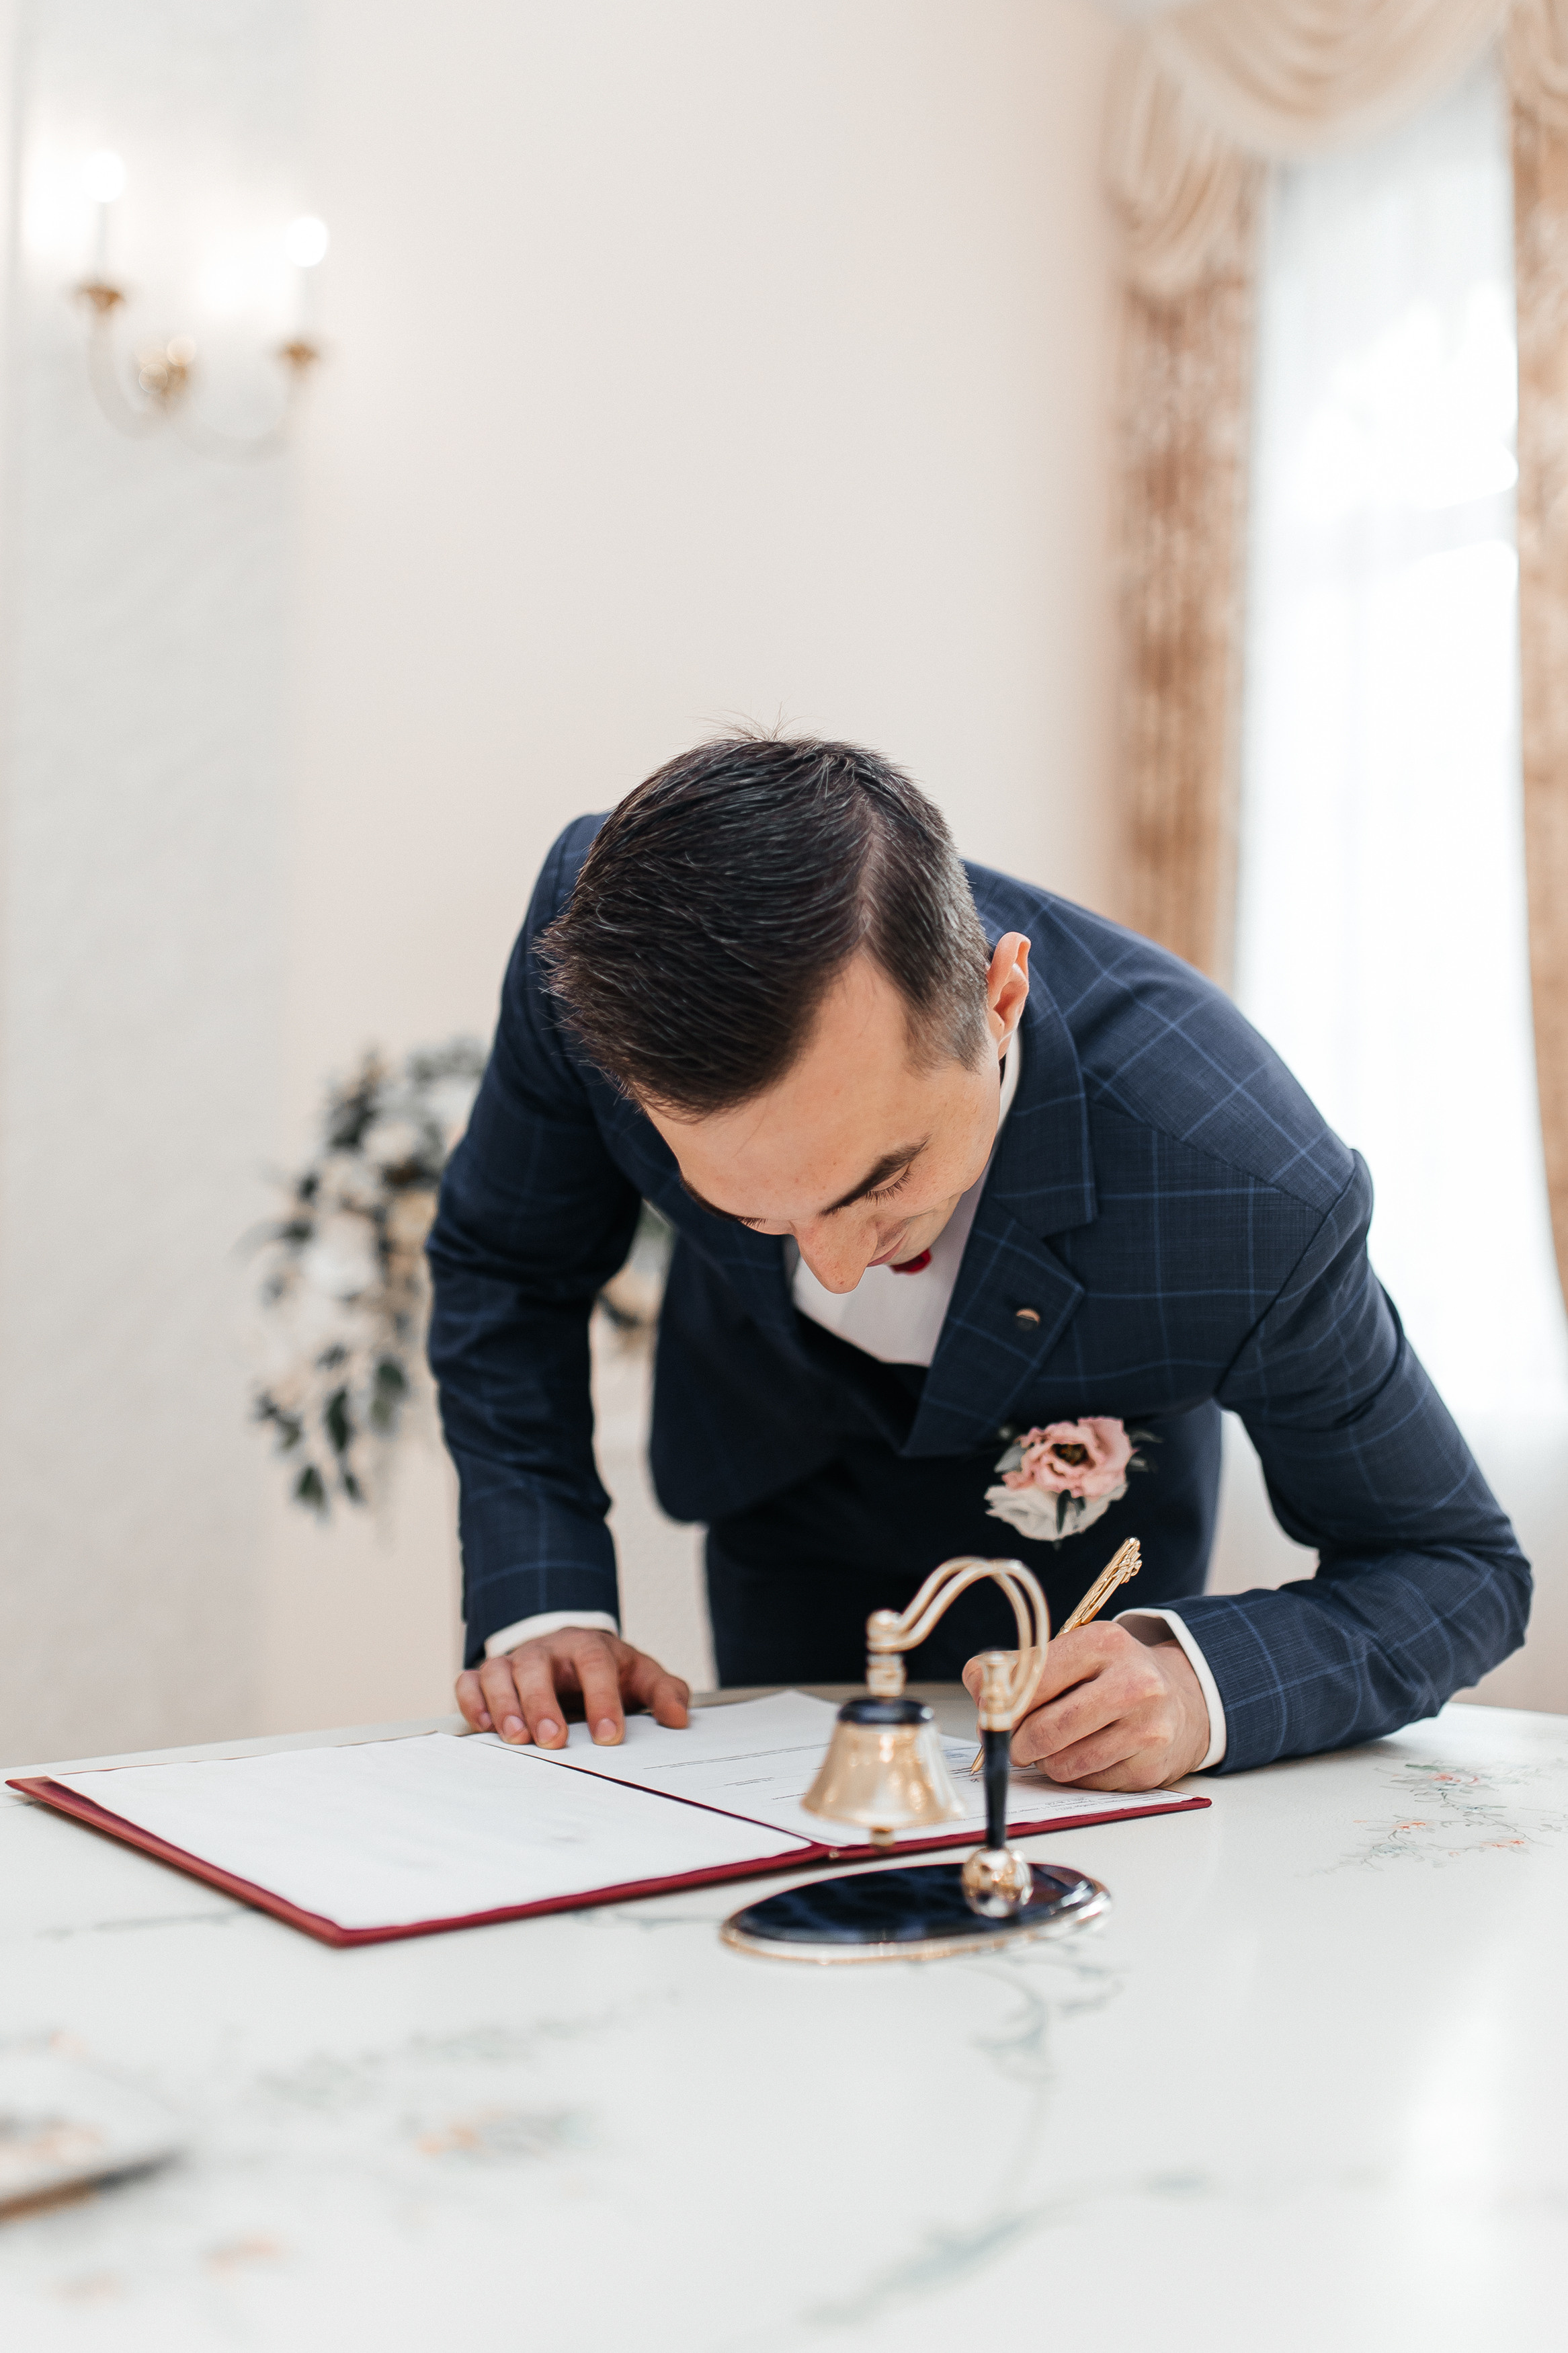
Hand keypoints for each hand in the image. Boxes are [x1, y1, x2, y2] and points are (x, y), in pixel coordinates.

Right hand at [456, 1627, 689, 1749]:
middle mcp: (547, 1651)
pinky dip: (472, 1702)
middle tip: (554, 1740)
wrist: (573, 1651)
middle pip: (538, 1665)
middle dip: (543, 1703)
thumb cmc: (607, 1671)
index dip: (602, 1698)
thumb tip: (678, 1718)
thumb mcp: (642, 1676)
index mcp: (589, 1647)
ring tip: (516, 1739)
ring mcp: (515, 1661)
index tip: (610, 1736)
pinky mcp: (489, 1676)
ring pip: (499, 1672)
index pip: (595, 1664)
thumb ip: (665, 1693)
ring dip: (504, 1704)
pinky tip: (484, 1727)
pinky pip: (469, 1681)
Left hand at [963, 1624, 1208, 1790]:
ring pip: (1063, 1764)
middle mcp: (1133, 1683)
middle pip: (1045, 1730)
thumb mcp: (1073, 1653)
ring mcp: (1147, 1728)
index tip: (994, 1715)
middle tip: (1016, 1744)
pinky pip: (1087, 1783)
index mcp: (1104, 1643)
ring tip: (1055, 1744)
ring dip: (1046, 1761)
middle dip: (1018, 1744)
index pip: (1033, 1680)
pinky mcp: (1150, 1766)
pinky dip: (1075, 1774)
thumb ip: (1021, 1668)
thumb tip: (978, 1687)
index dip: (1003, 1704)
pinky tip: (1087, 1753)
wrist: (1182, 1700)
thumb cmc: (1111, 1676)